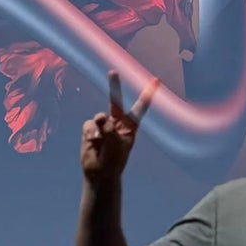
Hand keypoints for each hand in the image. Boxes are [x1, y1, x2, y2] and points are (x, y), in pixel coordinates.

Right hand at [80, 72, 138, 186]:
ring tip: (100, 142)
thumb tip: (98, 117)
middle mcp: (117, 123)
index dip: (147, 94)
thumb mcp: (116, 145)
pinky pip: (88, 125)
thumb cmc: (114, 160)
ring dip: (99, 130)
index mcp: (130, 126)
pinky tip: (92, 142)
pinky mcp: (90, 130)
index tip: (156, 80)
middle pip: (115, 101)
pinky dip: (90, 133)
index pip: (140, 107)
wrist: (99, 173)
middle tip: (113, 72)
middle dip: (114, 86)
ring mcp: (103, 125)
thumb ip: (109, 129)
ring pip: (98, 118)